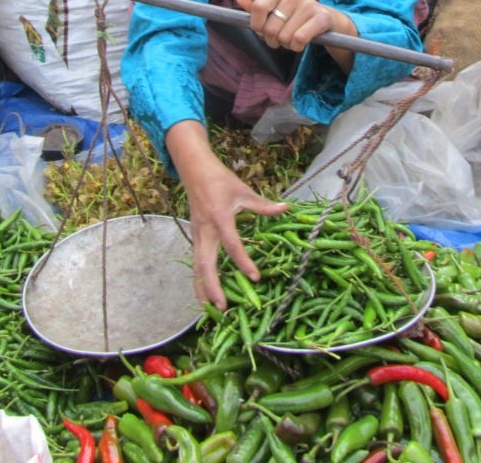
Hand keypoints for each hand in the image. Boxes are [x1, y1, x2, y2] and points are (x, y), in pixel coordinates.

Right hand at [165, 121, 286, 306]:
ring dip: (202, 288)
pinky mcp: (195, 237)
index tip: (255, 277)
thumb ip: (263, 205)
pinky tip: (203, 294)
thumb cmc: (220, 180)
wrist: (194, 171)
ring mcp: (197, 235)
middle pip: (205, 263)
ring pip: (197, 266)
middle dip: (212, 286)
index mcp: (220, 217)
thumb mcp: (243, 191)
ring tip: (210, 310)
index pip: (231, 244)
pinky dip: (198, 279)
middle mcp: (205, 230)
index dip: (243, 261)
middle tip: (223, 306)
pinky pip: (195, 262)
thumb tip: (286, 209)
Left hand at [236, 0, 351, 53]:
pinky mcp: (322, 18)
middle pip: (270, 27)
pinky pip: (299, 39)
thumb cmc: (293, 16)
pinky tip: (300, 43)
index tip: (261, 30)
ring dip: (286, 44)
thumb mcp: (274, 9)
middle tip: (279, 38)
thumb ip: (256, 7)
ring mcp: (309, 4)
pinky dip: (296, 47)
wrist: (324, 19)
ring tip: (292, 38)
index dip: (256, 25)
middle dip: (272, 39)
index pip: (258, 7)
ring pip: (284, 36)